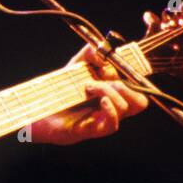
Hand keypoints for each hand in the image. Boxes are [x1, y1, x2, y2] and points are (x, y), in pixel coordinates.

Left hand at [29, 43, 148, 144]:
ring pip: (125, 107)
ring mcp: (105, 119)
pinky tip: (100, 101)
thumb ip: (90, 52)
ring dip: (108, 91)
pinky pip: (113, 124)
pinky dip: (110, 109)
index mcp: (115, 92)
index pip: (139, 85)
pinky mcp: (93, 130)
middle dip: (127, 85)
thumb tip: (104, 53)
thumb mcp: (77, 65)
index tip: (114, 61)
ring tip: (88, 86)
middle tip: (105, 78)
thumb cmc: (64, 90)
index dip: (134, 72)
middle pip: (140, 101)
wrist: (42, 110)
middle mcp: (114, 107)